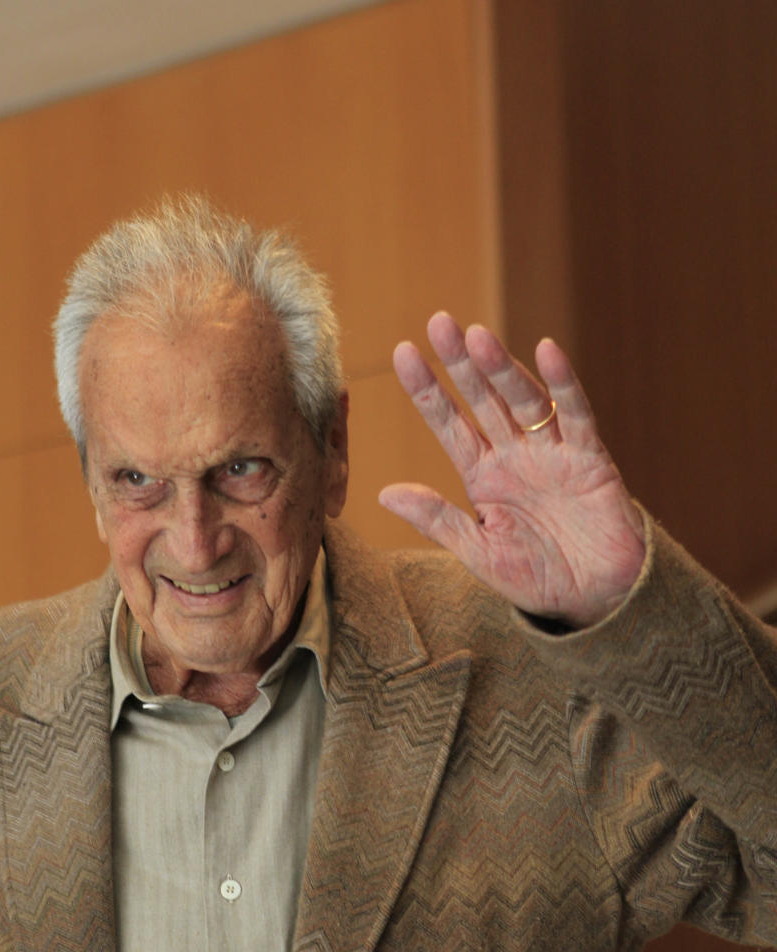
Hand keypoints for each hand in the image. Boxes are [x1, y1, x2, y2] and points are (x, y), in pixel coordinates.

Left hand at [379, 313, 645, 627]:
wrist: (596, 601)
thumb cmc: (538, 578)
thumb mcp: (478, 552)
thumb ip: (437, 519)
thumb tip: (384, 493)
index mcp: (484, 477)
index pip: (450, 425)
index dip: (428, 391)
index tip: (403, 353)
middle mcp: (516, 456)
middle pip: (483, 400)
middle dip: (461, 363)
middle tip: (438, 322)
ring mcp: (553, 454)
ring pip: (524, 401)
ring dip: (502, 368)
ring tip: (477, 336)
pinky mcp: (591, 460)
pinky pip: (576, 416)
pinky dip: (563, 385)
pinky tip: (547, 352)